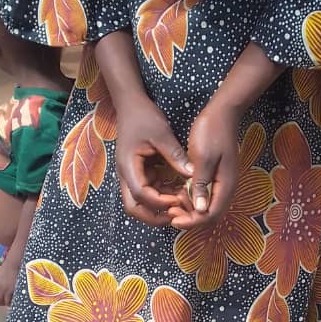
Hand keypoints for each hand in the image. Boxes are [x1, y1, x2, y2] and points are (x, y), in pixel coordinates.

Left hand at [0, 258, 18, 306]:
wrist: (13, 264)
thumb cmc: (6, 268)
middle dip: (0, 303)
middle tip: (3, 303)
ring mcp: (5, 290)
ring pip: (4, 302)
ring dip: (6, 303)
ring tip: (9, 303)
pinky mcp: (12, 290)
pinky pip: (10, 300)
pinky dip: (12, 302)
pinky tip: (14, 301)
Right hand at [115, 94, 192, 224]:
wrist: (131, 104)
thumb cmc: (144, 116)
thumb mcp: (162, 134)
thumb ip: (175, 155)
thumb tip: (193, 175)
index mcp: (128, 166)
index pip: (140, 195)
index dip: (160, 202)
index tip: (178, 199)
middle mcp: (127, 175)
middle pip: (134, 208)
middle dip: (154, 216)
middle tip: (177, 216)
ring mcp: (133, 175)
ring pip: (141, 203)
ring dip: (160, 207)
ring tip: (182, 204)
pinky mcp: (141, 173)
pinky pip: (150, 191)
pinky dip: (163, 196)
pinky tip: (180, 192)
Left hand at [167, 102, 240, 229]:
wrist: (222, 113)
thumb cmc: (212, 132)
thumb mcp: (203, 158)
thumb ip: (201, 184)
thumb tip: (200, 210)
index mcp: (226, 185)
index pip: (211, 215)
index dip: (192, 221)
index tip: (173, 219)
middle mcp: (227, 188)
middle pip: (210, 215)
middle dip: (190, 218)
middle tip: (170, 212)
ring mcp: (222, 183)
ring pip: (207, 207)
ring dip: (190, 209)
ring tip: (171, 203)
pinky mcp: (216, 177)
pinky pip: (205, 195)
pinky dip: (192, 198)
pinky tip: (178, 192)